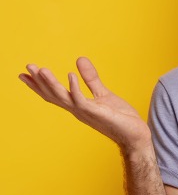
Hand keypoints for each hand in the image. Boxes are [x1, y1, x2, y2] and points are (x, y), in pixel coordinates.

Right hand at [19, 57, 150, 149]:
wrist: (135, 135)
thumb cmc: (120, 117)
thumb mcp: (103, 94)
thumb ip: (90, 78)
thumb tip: (79, 59)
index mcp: (77, 105)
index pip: (54, 94)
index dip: (39, 85)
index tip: (25, 74)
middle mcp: (78, 110)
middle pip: (53, 95)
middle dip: (39, 82)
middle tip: (27, 67)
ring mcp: (86, 112)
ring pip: (63, 97)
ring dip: (51, 84)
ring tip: (41, 70)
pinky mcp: (97, 113)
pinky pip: (81, 100)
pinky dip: (75, 88)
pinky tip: (70, 75)